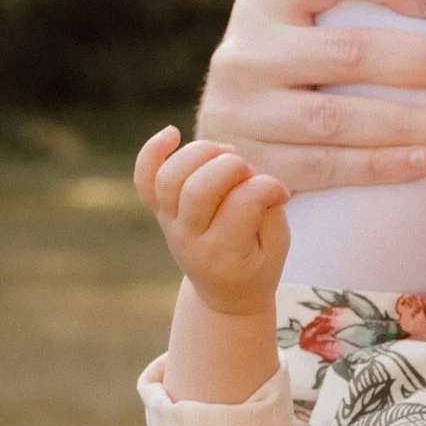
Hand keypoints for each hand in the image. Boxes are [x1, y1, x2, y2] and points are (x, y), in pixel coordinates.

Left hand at [136, 129, 290, 314]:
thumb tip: (253, 174)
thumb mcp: (277, 247)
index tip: (280, 193)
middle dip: (232, 166)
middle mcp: (190, 239)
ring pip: (170, 177)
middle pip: (199, 188)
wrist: (223, 293)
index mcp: (224, 255)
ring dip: (201, 153)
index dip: (268, 187)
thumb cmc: (256, 265)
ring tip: (225, 153)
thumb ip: (270, 210)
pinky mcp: (160, 211)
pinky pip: (144, 179)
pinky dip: (152, 151)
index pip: (243, 203)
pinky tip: (173, 132)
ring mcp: (170, 224)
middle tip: (249, 174)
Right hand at [196, 0, 425, 192]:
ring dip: (405, 123)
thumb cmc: (288, 81)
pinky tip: (421, 162)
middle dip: (419, 63)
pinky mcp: (252, 162)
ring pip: (334, 117)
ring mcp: (241, 111)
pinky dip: (378, 165)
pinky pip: (325, 166)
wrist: (223, 154)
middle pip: (345, 51)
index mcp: (263, 4)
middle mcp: (246, 53)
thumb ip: (344, 13)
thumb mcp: (295, 33)